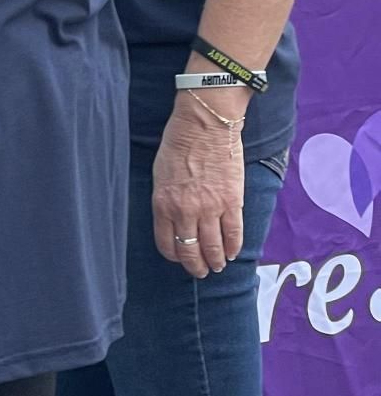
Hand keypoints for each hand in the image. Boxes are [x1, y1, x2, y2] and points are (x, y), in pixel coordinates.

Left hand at [153, 95, 246, 277]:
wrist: (204, 123)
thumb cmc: (178, 142)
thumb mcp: (160, 174)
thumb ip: (166, 200)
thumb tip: (174, 220)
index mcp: (163, 204)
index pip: (166, 244)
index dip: (174, 256)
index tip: (179, 257)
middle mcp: (184, 211)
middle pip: (190, 252)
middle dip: (195, 267)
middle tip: (201, 272)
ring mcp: (209, 208)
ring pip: (212, 249)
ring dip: (215, 262)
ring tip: (217, 266)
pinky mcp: (231, 203)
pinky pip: (234, 235)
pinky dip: (233, 248)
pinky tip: (232, 254)